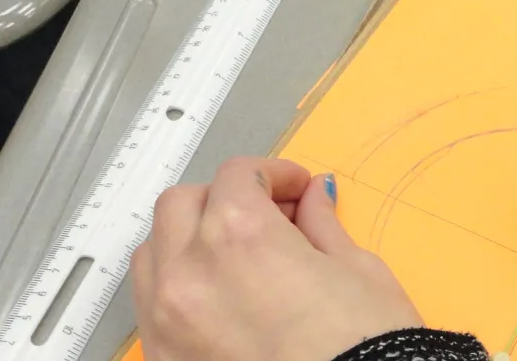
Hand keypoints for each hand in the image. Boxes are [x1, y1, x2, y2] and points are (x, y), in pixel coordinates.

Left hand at [131, 157, 422, 360]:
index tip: (296, 189)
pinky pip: (150, 308)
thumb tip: (312, 198)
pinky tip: (220, 301)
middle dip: (223, 199)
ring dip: (187, 241)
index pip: (238, 175)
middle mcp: (189, 271)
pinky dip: (178, 290)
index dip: (274, 174)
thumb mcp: (356, 269)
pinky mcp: (164, 360)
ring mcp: (166, 320)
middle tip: (267, 215)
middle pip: (182, 204)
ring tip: (234, 258)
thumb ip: (321, 224)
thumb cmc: (365, 347)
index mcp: (239, 233)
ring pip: (153, 253)